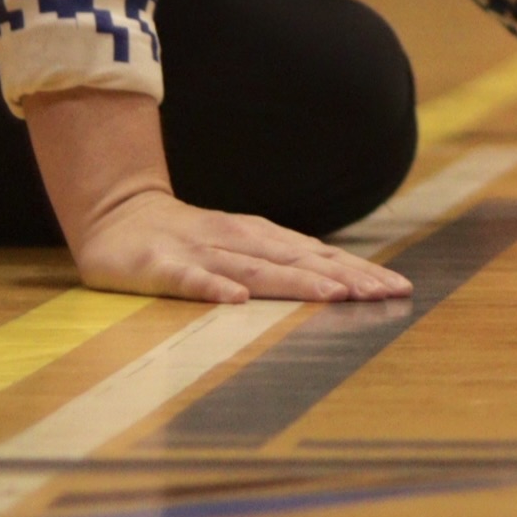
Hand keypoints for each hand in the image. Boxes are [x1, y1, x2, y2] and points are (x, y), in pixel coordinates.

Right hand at [68, 184, 413, 305]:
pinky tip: (236, 301)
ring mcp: (201, 251)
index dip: (360, 272)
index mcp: (262, 237)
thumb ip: (284, 263)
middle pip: (299, 261)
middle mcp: (239, 239)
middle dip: (345, 278)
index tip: (399, 289)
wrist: (118, 214)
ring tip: (335, 296)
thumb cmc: (191, 239)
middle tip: (385, 294)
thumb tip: (344, 281)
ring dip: (297, 282)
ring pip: (256, 268)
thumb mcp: (243, 246)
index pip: (320, 256)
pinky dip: (213, 288)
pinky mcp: (160, 266)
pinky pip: (190, 279)